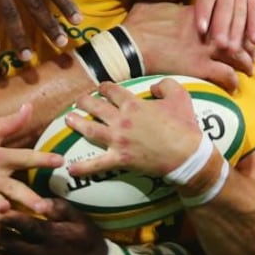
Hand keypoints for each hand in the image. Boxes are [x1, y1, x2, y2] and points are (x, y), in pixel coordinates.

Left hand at [65, 79, 202, 177]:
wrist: (187, 155)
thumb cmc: (184, 126)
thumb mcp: (180, 97)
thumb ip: (165, 85)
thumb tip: (153, 86)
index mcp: (133, 104)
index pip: (112, 91)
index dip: (104, 87)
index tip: (101, 88)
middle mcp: (121, 120)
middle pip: (96, 107)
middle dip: (84, 102)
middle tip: (79, 101)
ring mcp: (118, 140)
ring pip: (90, 129)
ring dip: (76, 123)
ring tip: (67, 119)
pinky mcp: (119, 159)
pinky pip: (97, 164)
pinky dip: (83, 168)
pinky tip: (70, 169)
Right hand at [123, 2, 253, 90]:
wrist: (129, 46)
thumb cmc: (137, 24)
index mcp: (197, 14)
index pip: (225, 15)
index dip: (236, 23)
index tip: (240, 29)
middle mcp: (206, 31)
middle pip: (237, 36)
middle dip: (247, 45)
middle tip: (252, 53)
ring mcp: (204, 50)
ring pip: (237, 56)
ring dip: (245, 63)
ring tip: (249, 70)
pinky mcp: (199, 67)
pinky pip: (226, 74)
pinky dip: (233, 80)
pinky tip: (234, 86)